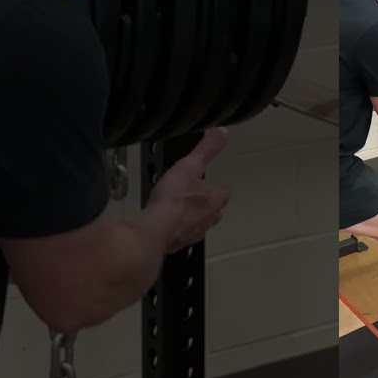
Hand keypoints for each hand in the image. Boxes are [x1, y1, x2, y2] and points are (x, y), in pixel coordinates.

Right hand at [147, 127, 231, 253]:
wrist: (153, 230)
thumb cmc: (173, 197)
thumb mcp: (190, 166)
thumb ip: (206, 150)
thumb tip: (223, 131)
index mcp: (213, 202)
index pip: (224, 194)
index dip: (221, 190)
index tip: (219, 186)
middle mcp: (206, 221)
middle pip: (216, 214)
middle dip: (212, 208)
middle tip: (205, 202)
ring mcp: (191, 235)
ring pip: (200, 227)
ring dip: (196, 221)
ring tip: (188, 215)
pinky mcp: (175, 246)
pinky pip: (180, 238)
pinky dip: (178, 233)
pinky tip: (169, 229)